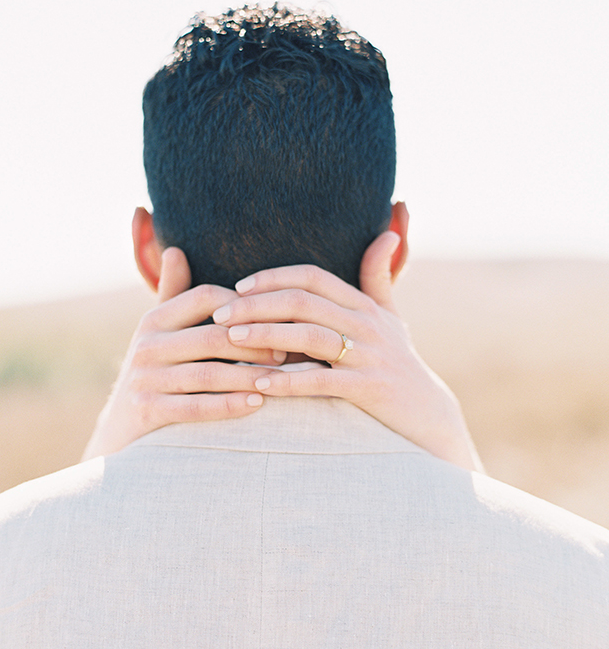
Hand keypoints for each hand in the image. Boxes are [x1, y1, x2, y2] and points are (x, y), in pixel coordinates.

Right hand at [82, 249, 283, 458]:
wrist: (118, 431)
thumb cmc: (154, 373)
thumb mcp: (158, 333)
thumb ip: (172, 294)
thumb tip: (175, 250)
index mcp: (154, 320)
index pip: (204, 297)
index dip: (243, 306)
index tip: (275, 318)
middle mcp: (146, 346)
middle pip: (212, 337)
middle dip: (255, 345)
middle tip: (288, 353)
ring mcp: (145, 380)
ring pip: (208, 375)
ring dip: (249, 377)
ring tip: (281, 381)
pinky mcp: (147, 412)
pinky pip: (196, 407)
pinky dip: (229, 406)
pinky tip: (257, 405)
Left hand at [212, 231, 482, 470]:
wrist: (427, 415)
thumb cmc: (399, 363)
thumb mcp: (392, 317)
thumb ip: (378, 277)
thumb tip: (386, 233)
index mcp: (365, 305)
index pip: (314, 277)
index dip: (274, 277)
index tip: (239, 286)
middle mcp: (368, 324)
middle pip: (305, 302)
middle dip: (258, 304)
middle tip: (220, 313)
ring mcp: (369, 356)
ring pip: (311, 336)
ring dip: (266, 335)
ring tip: (231, 338)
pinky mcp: (369, 389)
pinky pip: (323, 381)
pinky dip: (290, 381)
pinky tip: (260, 384)